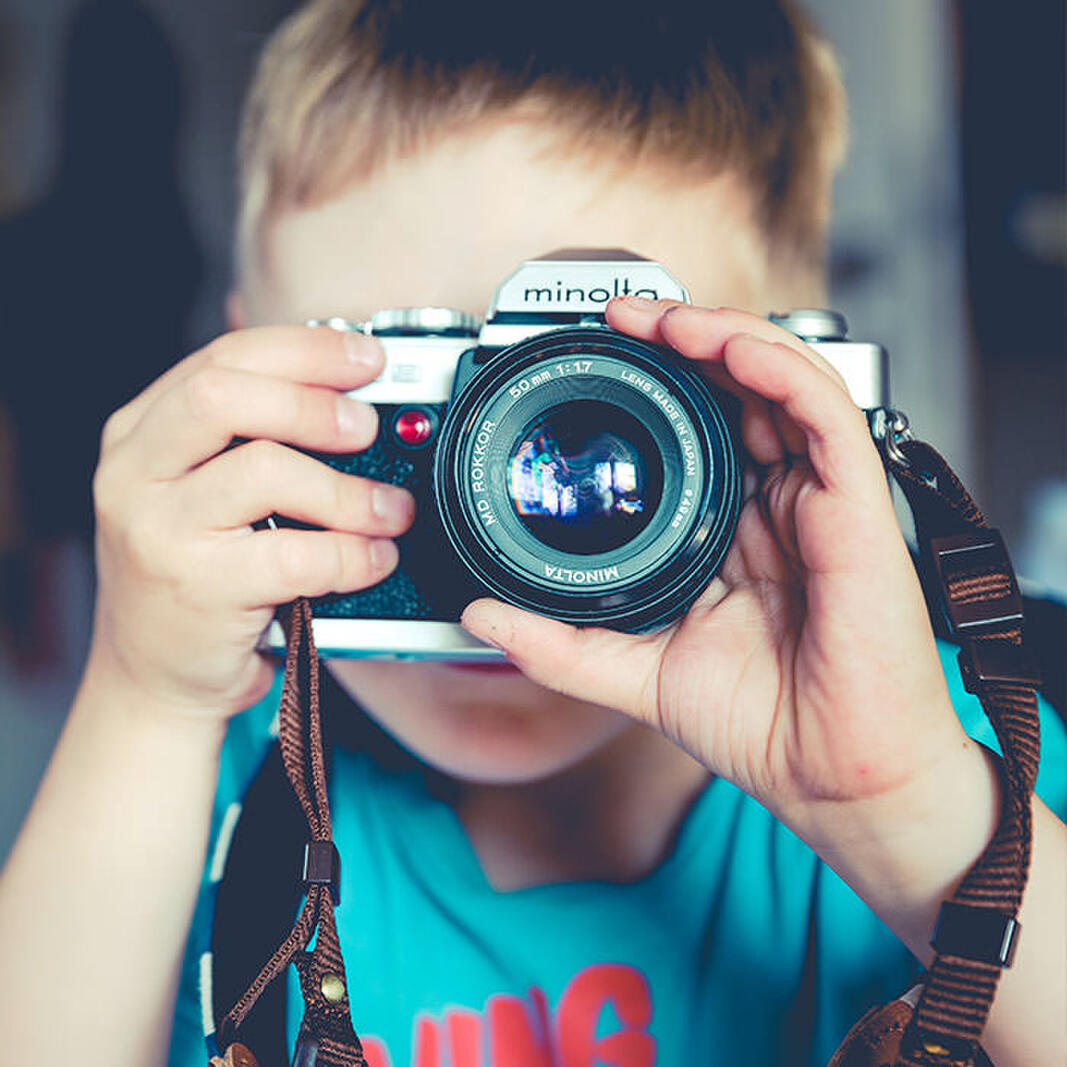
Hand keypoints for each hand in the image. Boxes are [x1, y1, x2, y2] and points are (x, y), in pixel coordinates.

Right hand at [88, 325, 413, 720]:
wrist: (152, 678)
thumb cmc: (193, 578)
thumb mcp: (200, 493)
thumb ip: (250, 440)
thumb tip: (351, 397)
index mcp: (140, 434)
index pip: (222, 359)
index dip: (304, 350)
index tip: (365, 358)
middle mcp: (135, 474)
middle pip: (224, 396)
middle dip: (314, 403)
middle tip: (368, 427)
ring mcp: (158, 531)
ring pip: (265, 471)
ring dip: (347, 489)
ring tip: (389, 509)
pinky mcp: (197, 589)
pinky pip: (294, 556)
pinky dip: (350, 554)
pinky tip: (374, 559)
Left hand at [461, 300, 971, 827]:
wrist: (833, 780)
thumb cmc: (762, 724)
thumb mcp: (635, 672)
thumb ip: (559, 643)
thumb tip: (481, 614)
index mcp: (736, 530)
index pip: (703, 428)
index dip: (658, 383)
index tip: (598, 357)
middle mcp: (779, 503)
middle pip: (739, 389)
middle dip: (682, 338)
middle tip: (620, 317)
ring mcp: (820, 500)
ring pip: (783, 381)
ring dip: (723, 335)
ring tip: (659, 319)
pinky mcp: (859, 507)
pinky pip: (825, 414)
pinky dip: (777, 369)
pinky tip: (727, 347)